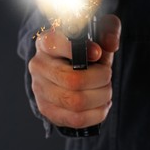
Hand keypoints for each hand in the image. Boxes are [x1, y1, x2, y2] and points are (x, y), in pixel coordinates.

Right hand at [28, 14, 120, 128]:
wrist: (70, 67)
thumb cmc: (85, 47)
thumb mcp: (98, 31)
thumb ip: (108, 30)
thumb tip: (110, 44)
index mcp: (46, 42)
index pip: (54, 44)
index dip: (78, 50)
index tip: (98, 53)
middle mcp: (38, 66)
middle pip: (71, 80)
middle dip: (100, 79)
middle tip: (107, 74)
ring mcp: (39, 89)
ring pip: (75, 102)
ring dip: (100, 97)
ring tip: (106, 90)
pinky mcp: (46, 109)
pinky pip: (75, 119)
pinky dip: (96, 114)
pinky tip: (102, 104)